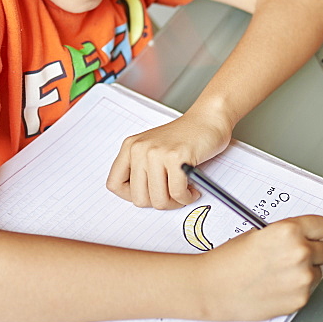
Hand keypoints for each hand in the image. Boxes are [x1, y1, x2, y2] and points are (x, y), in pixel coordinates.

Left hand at [106, 110, 231, 208]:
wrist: (208, 119)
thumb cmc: (184, 138)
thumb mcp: (153, 150)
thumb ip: (141, 171)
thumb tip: (140, 200)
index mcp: (130, 147)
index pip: (114, 185)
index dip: (132, 196)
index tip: (149, 193)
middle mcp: (139, 149)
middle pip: (138, 198)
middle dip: (159, 203)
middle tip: (172, 196)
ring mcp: (157, 153)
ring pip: (158, 200)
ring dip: (175, 202)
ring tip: (183, 191)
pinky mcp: (176, 157)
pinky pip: (177, 194)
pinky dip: (187, 198)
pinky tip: (192, 189)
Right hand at [197, 215, 322, 321]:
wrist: (213, 288)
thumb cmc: (229, 260)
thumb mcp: (259, 233)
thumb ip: (287, 234)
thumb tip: (306, 237)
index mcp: (289, 231)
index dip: (314, 231)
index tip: (311, 235)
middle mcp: (300, 253)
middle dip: (312, 252)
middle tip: (291, 257)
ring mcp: (302, 278)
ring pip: (318, 271)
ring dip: (304, 271)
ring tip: (278, 273)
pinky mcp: (300, 299)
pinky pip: (308, 289)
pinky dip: (296, 289)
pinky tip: (275, 286)